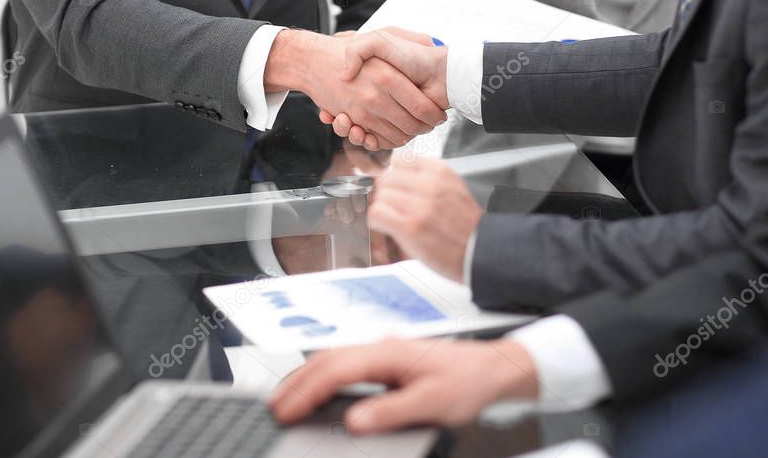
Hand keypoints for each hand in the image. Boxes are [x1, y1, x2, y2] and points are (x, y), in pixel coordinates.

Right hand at [264, 29, 445, 149]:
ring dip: (405, 137)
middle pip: (412, 126)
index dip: (434, 116)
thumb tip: (433, 43)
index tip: (439, 116)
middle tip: (428, 125)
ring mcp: (364, 111)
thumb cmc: (350, 46)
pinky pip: (376, 140)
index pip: (423, 107)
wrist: (312, 60)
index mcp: (388, 76)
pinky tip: (388, 128)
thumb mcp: (380, 35)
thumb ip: (410, 37)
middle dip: (424, 129)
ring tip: (411, 128)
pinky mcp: (353, 121)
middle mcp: (376, 96)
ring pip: (396, 137)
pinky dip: (385, 141)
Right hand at [270, 338, 538, 433]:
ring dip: (307, 376)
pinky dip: (323, 375)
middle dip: (296, 382)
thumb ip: (391, 412)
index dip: (306, 391)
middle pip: (326, 359)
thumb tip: (355, 421)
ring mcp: (384, 350)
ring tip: (286, 398)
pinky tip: (319, 388)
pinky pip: (345, 363)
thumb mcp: (432, 403)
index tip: (285, 411)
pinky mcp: (388, 359)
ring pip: (333, 358)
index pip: (335, 370)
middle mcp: (382, 346)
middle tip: (274, 407)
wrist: (493, 369)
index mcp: (388, 352)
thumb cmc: (469, 381)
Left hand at [368, 158, 481, 282]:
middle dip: (387, 194)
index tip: (396, 187)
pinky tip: (390, 228)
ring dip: (383, 210)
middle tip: (396, 208)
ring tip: (396, 221)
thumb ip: (427, 177)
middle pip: (386, 178)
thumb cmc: (465, 225)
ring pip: (380, 196)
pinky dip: (378, 222)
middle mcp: (430, 184)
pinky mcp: (410, 227)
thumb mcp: (452, 187)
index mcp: (440, 171)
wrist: (480, 252)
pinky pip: (377, 213)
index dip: (394, 176)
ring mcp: (420, 205)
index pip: (399, 160)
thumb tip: (396, 173)